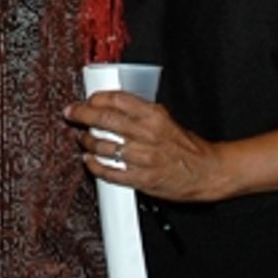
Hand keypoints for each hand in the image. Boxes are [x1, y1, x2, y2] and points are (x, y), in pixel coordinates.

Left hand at [64, 91, 230, 201]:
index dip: (97, 98)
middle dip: (82, 114)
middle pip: (105, 119)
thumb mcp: (166, 119)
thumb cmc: (186, 146)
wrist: (206, 171)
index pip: (118, 100)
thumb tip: (114, 105)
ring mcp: (143, 158)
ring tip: (83, 139)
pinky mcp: (141, 179)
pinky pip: (110, 172)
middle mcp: (147, 135)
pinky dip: (95, 166)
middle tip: (71, 113)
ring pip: (104, 146)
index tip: (87, 100)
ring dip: (88, 141)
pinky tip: (89, 160)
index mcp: (154, 115)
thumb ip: (142, 112)